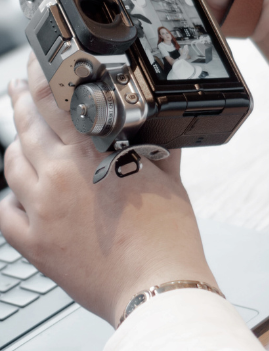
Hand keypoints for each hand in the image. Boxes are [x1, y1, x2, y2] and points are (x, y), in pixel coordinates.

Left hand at [0, 54, 218, 327]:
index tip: (39, 64)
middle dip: (22, 99)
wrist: (157, 286)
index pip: (57, 99)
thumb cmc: (168, 238)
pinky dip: (8, 197)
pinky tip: (18, 192)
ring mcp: (43, 210)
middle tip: (19, 86)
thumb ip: (159, 145)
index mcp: (94, 154)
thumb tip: (159, 125)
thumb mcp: (170, 179)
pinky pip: (5, 211)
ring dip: (16, 144)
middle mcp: (61, 176)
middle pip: (28, 123)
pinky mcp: (34, 244)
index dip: (42, 75)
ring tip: (22, 136)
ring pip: (11, 163)